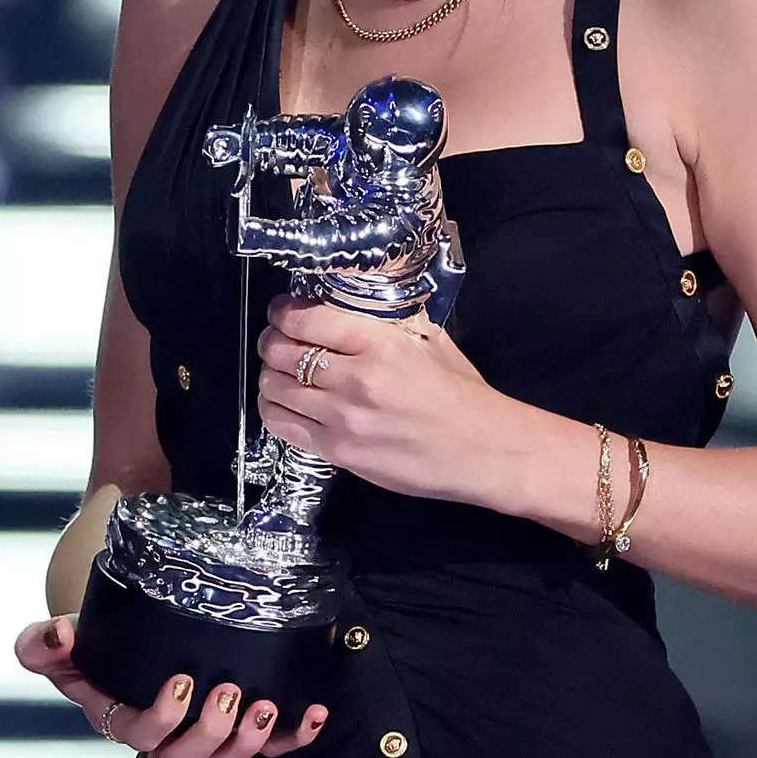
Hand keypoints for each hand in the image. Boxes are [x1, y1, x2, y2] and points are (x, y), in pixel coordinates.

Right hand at [13, 615, 324, 757]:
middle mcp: (163, 740)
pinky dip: (294, 737)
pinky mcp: (238, 730)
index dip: (161, 718)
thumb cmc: (95, 642)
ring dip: (251, 742)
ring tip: (266, 707)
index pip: (138, 734)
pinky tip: (315, 714)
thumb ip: (43, 643)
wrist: (128, 633)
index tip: (182, 681)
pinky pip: (270, 748)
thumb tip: (57, 634)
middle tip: (228, 695)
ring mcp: (203, 739)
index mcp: (120, 719)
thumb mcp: (63, 640)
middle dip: (211, 733)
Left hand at [257, 297, 505, 505]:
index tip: (282, 312)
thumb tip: (346, 305)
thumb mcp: (430, 341)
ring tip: (280, 372)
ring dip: (270, 376)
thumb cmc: (462, 394)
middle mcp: (355, 379)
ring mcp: (343, 419)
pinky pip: (282, 426)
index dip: (283, 312)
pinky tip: (284, 403)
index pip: (306, 319)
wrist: (486, 452)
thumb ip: (386, 324)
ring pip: (274, 388)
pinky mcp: (338, 452)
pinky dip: (274, 409)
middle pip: (281, 352)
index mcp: (380, 344)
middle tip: (277, 340)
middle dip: (271, 342)